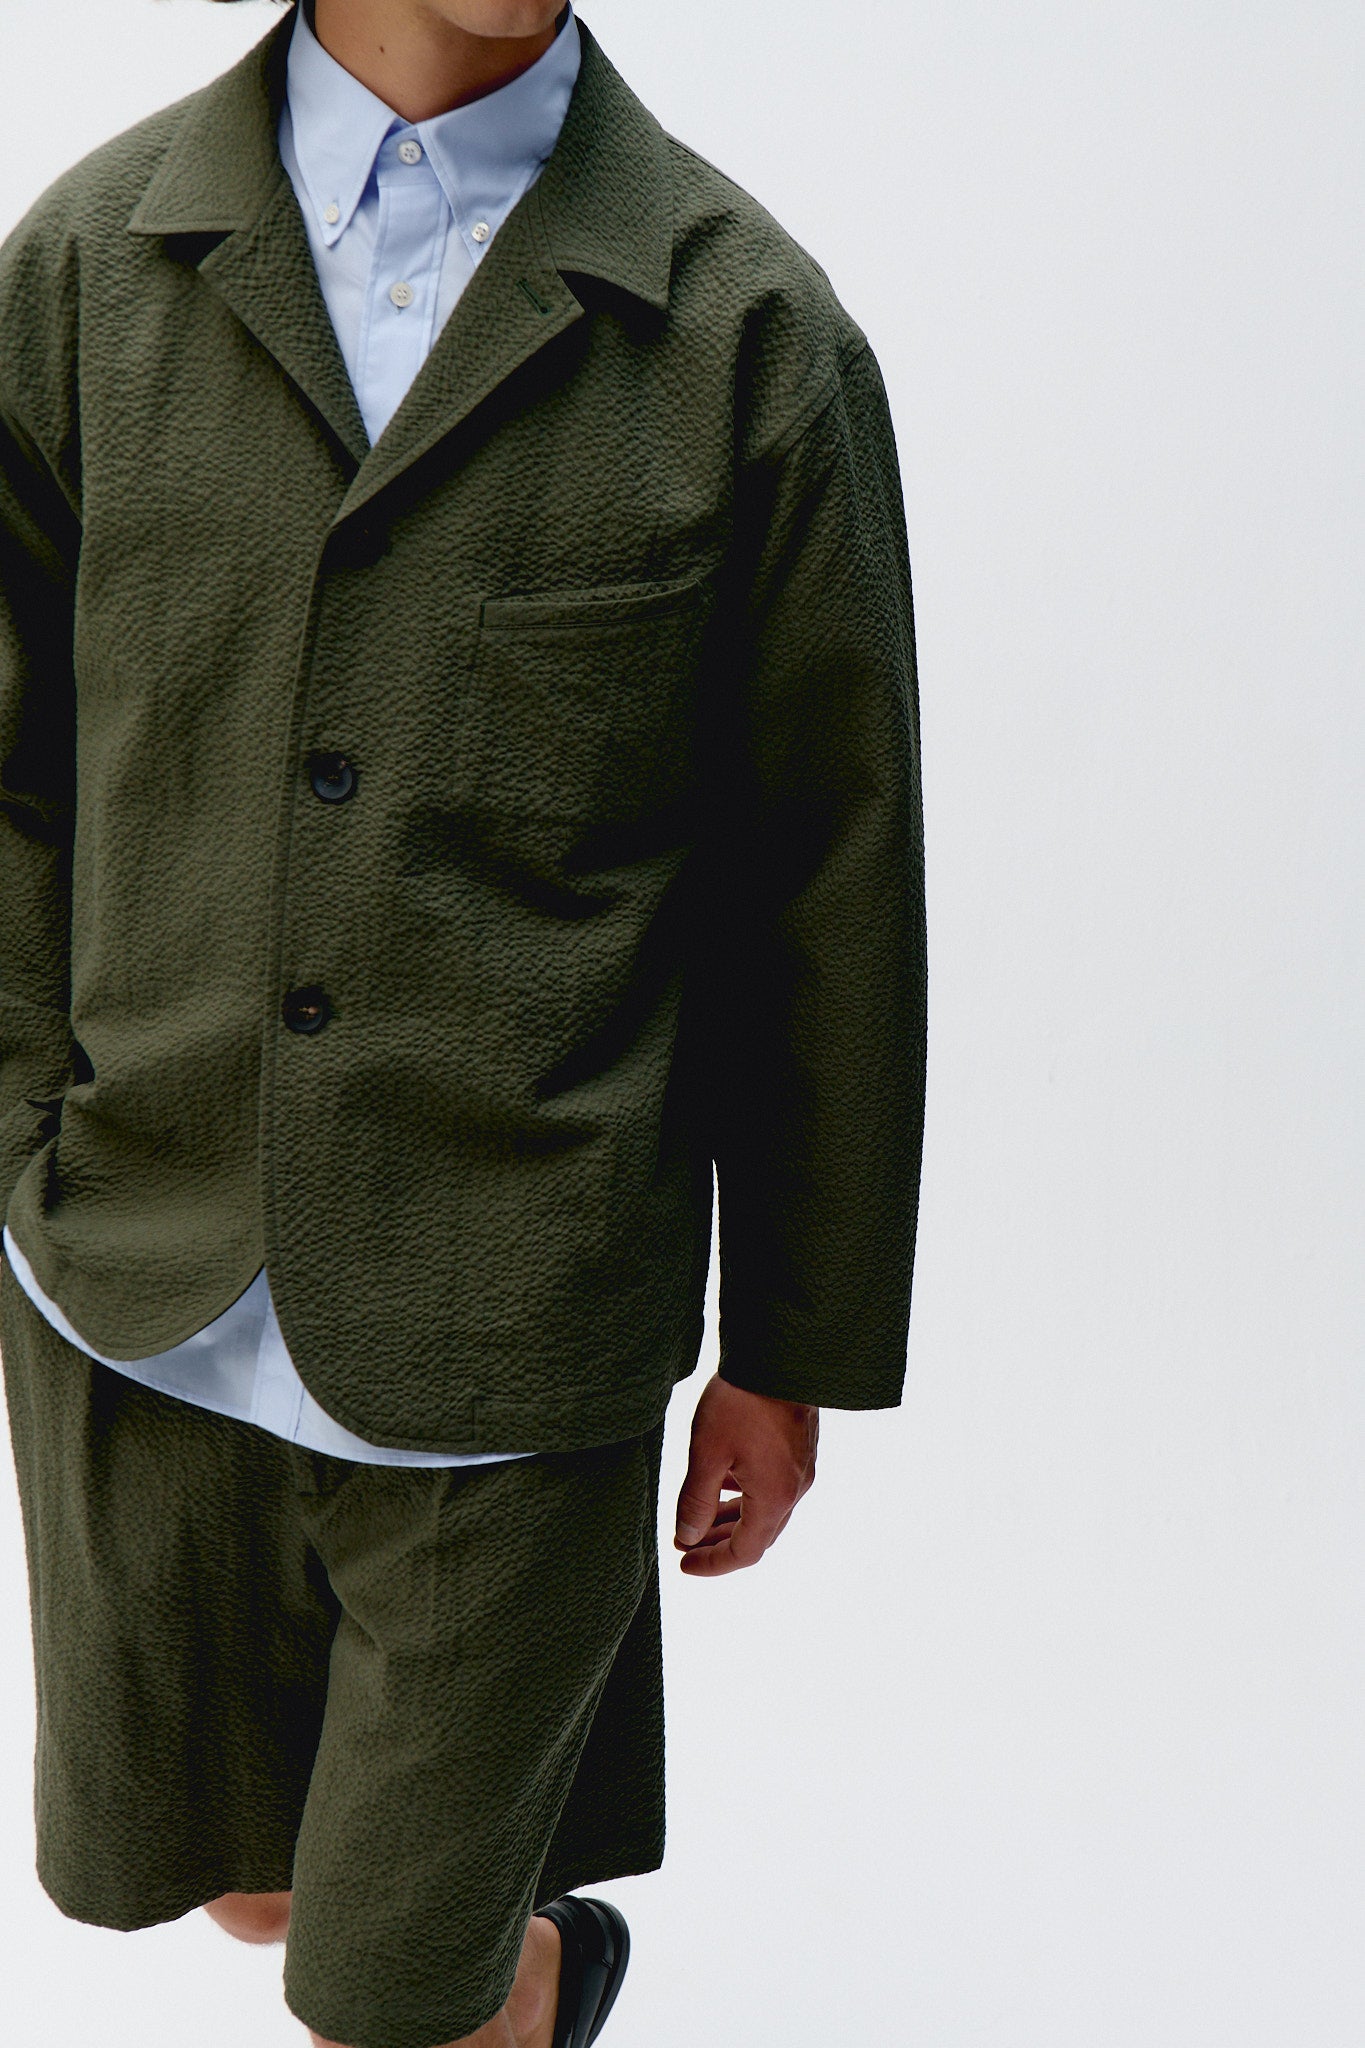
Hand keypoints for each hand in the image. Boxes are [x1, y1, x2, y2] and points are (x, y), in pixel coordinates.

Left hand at [673, 1371, 818, 1575]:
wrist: (779, 1353)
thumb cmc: (741, 1402)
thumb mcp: (707, 1453)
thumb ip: (695, 1501)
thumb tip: (686, 1536)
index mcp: (774, 1497)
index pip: (744, 1552)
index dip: (712, 1564)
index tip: (683, 1564)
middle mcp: (794, 1488)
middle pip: (758, 1534)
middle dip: (719, 1543)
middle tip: (685, 1543)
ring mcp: (801, 1467)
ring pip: (766, 1510)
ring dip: (733, 1520)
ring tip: (699, 1520)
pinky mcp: (800, 1447)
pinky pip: (773, 1487)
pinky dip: (746, 1496)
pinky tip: (723, 1484)